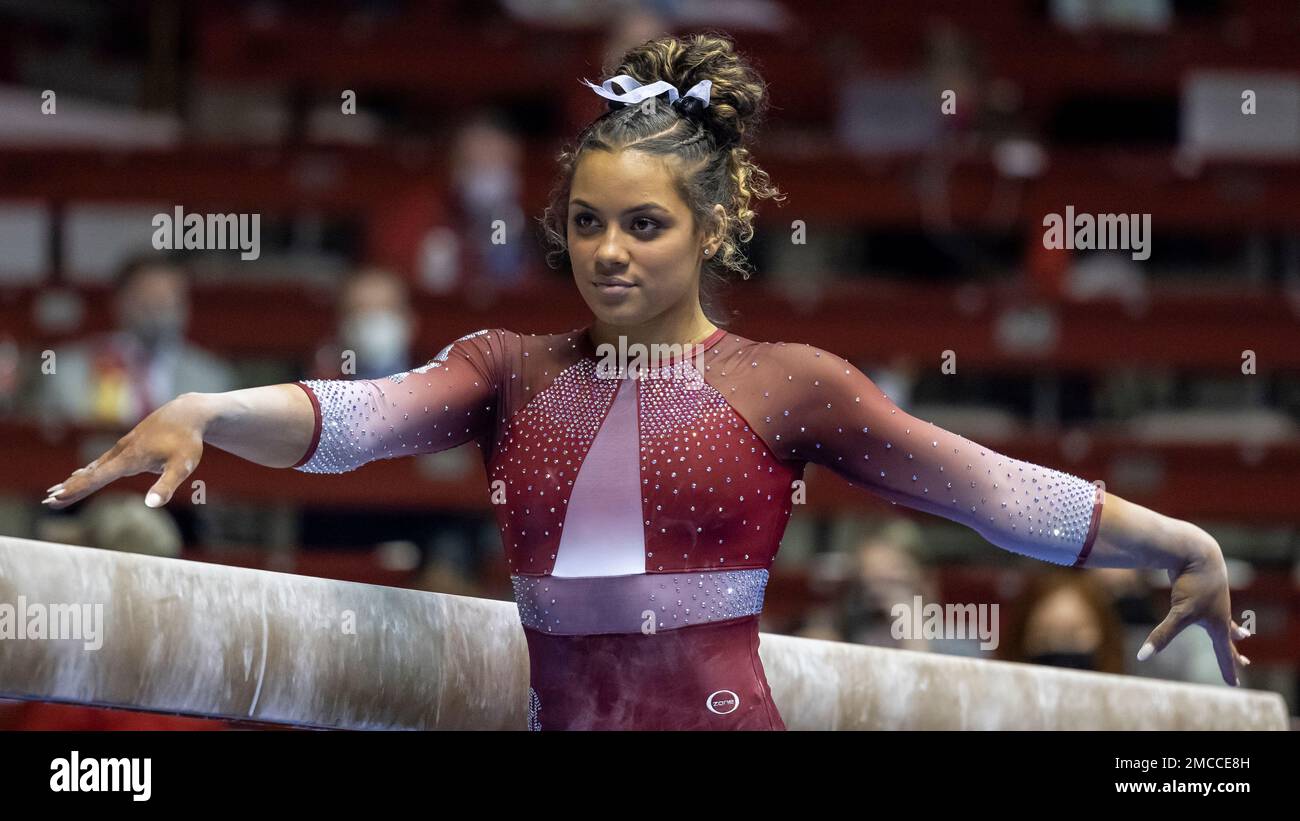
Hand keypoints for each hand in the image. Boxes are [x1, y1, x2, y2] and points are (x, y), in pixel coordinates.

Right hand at [42, 394, 208, 509]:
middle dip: (70, 488)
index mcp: (130, 459)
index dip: (77, 488)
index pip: (98, 478)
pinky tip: (82, 472)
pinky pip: (104, 460)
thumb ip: (166, 486)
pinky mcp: (129, 444)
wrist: (188, 412)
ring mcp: (124, 447)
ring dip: (76, 480)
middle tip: (48, 501)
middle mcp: (122, 452)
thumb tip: (151, 504)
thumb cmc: (187, 441)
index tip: (57, 498)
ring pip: (95, 466)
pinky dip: (90, 469)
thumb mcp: (182, 466)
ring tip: (58, 491)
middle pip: (91, 473)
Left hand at [1137, 525, 1250, 685]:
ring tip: (1241, 634)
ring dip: (1232, 630)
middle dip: (1234, 653)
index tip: (1234, 685)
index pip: (1224, 653)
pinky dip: (1216, 611)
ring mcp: (1214, 600)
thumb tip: (1142, 656)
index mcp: (1218, 623)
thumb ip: (1162, 635)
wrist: (1198, 552)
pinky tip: (1214, 604)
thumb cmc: (1193, 584)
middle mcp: (1220, 613)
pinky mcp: (1205, 588)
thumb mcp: (1178, 612)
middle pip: (1229, 638)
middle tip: (1245, 663)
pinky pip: (1212, 604)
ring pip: (1224, 619)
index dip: (1227, 670)